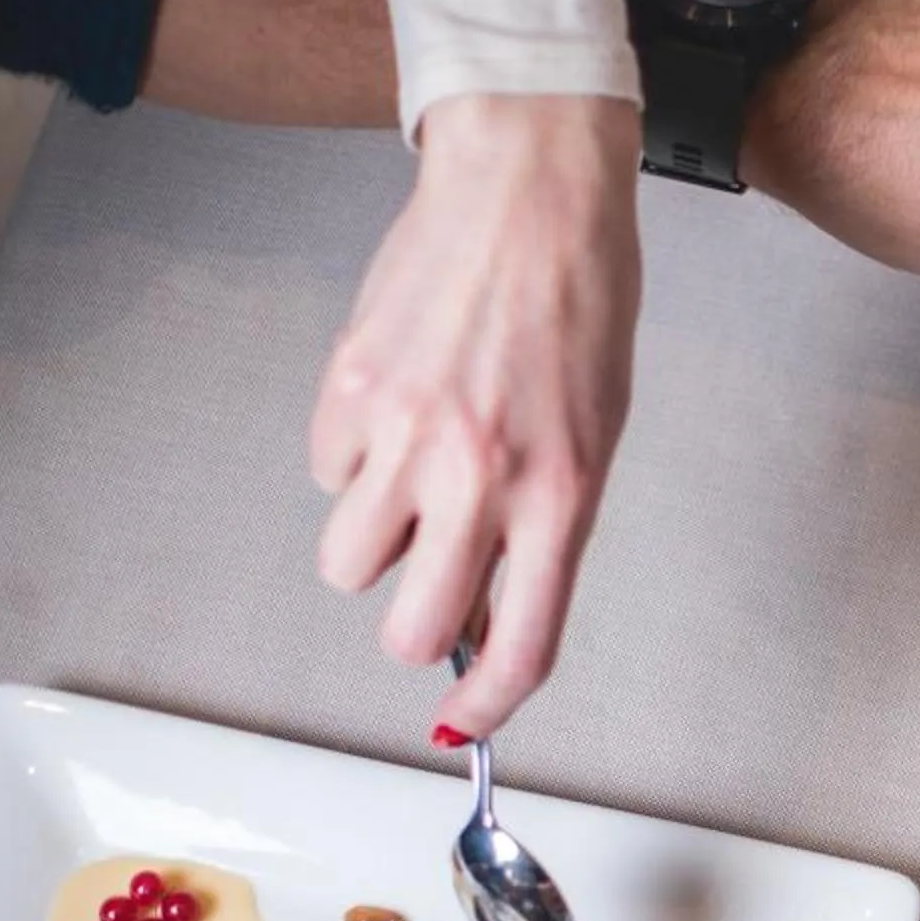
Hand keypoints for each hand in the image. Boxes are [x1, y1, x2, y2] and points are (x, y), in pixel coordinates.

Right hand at [310, 94, 640, 742]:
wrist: (528, 195)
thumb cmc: (578, 309)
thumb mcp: (592, 434)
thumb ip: (542, 527)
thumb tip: (488, 606)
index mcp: (560, 495)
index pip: (522, 643)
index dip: (486, 706)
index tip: (460, 725)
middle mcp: (479, 477)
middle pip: (411, 628)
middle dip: (417, 624)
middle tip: (434, 578)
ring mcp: (406, 435)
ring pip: (349, 562)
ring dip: (376, 542)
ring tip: (415, 478)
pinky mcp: (347, 390)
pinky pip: (327, 474)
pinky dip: (353, 462)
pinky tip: (397, 408)